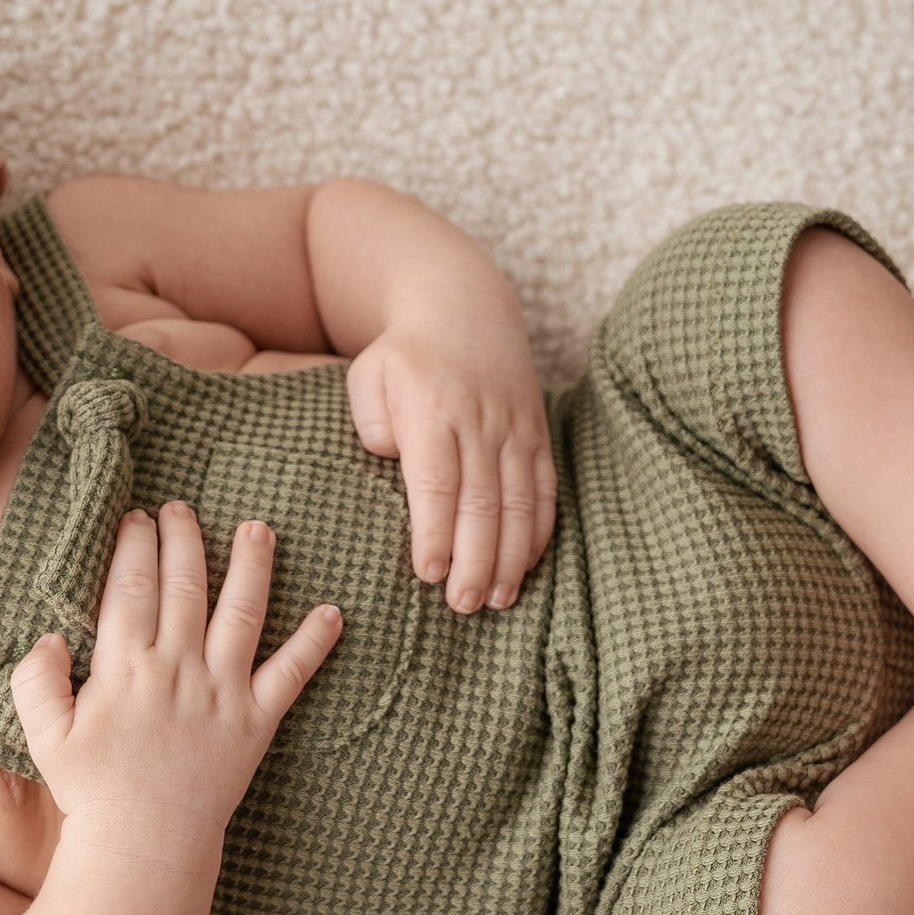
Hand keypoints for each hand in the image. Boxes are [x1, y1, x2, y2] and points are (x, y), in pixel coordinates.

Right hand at [10, 501, 340, 852]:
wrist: (145, 846)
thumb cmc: (91, 792)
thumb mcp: (44, 736)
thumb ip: (35, 681)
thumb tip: (49, 637)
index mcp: (125, 666)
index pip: (131, 586)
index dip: (136, 546)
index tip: (138, 517)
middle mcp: (178, 668)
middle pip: (184, 585)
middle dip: (184, 538)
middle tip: (183, 507)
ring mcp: (222, 692)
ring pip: (241, 613)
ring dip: (252, 566)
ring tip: (258, 529)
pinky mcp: (257, 721)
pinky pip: (291, 675)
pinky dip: (314, 643)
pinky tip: (333, 613)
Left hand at [346, 318, 556, 613]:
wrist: (466, 308)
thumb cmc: (405, 355)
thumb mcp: (369, 374)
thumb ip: (373, 423)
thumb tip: (393, 463)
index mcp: (434, 409)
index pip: (437, 482)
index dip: (436, 532)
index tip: (429, 574)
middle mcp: (481, 422)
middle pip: (483, 502)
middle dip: (475, 559)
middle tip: (462, 605)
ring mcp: (515, 430)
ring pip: (519, 503)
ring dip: (509, 556)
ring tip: (496, 600)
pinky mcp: (536, 436)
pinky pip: (544, 491)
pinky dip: (537, 532)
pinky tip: (523, 568)